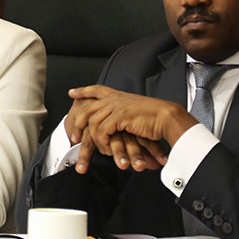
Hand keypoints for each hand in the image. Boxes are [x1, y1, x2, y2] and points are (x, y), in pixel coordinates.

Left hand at [66, 85, 194, 173]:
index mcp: (118, 95)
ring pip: (93, 122)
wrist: (166, 117)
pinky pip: (102, 131)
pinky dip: (103, 142)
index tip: (72, 93)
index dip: (83, 91)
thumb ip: (121, 113)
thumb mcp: (133, 111)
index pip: (96, 89)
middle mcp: (115, 98)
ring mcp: (116, 106)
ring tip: (101, 149)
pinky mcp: (119, 117)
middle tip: (74, 136)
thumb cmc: (154, 117)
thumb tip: (113, 124)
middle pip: (87, 108)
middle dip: (77, 123)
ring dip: (95, 139)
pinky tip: (108, 148)